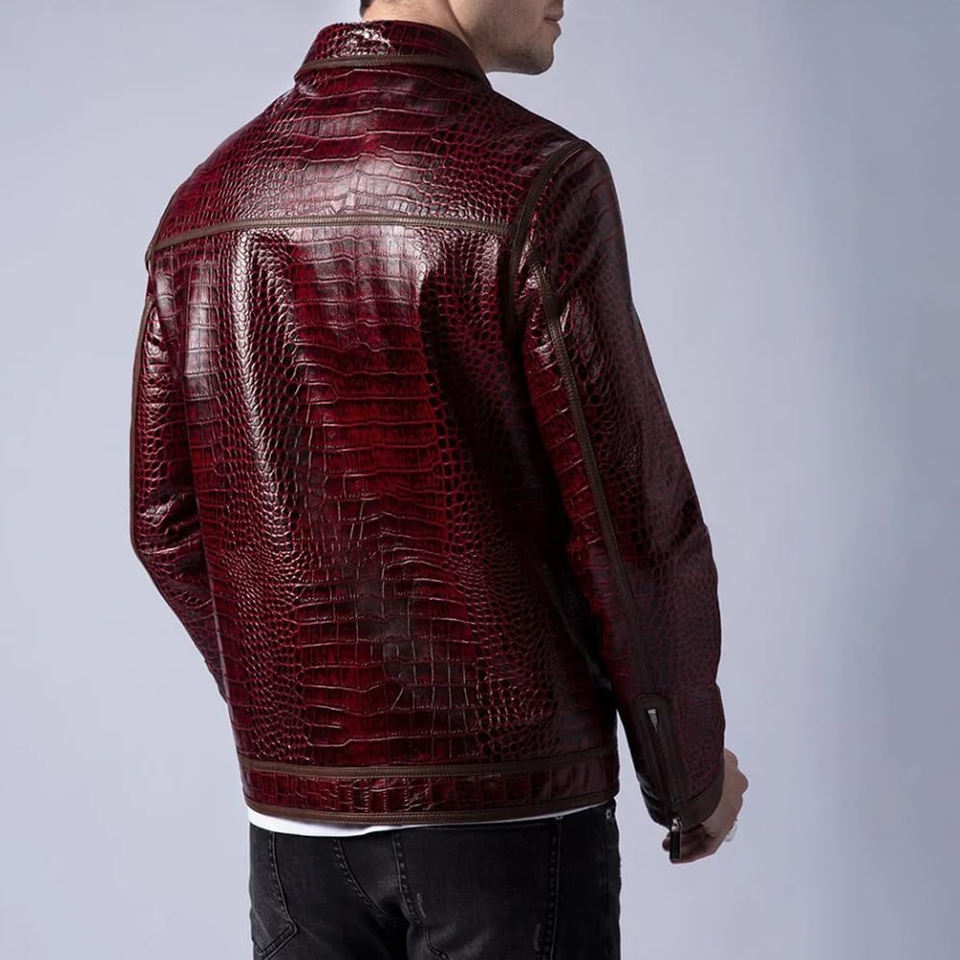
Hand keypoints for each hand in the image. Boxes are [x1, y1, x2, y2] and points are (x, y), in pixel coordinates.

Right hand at [660, 747, 747, 862]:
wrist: (699, 767)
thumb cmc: (688, 755)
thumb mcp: (682, 760)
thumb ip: (678, 769)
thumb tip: (660, 777)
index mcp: (727, 765)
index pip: (713, 786)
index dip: (693, 797)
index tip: (680, 803)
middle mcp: (733, 785)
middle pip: (710, 808)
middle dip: (688, 820)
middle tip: (670, 829)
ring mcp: (731, 804)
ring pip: (709, 825)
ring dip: (687, 837)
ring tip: (668, 844)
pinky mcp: (726, 823)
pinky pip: (710, 842)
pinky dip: (692, 851)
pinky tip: (676, 855)